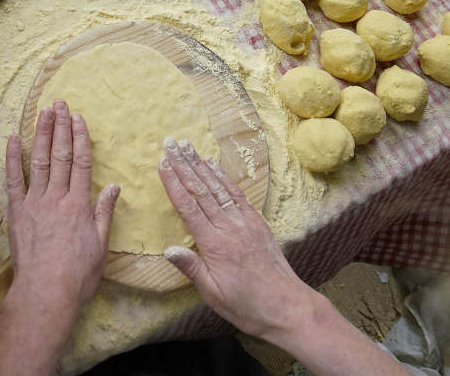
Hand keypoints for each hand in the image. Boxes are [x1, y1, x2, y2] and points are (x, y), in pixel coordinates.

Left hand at [5, 103, 119, 322]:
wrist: (46, 292)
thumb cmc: (77, 275)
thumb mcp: (100, 245)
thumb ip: (104, 213)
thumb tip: (113, 187)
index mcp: (79, 205)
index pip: (82, 162)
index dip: (81, 138)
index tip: (79, 118)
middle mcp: (57, 198)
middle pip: (60, 155)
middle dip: (61, 127)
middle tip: (60, 104)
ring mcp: (35, 203)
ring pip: (39, 160)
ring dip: (41, 133)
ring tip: (43, 112)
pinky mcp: (17, 212)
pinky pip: (13, 180)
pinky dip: (12, 158)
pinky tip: (13, 138)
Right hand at [159, 139, 314, 340]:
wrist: (287, 305)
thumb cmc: (247, 305)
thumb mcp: (213, 294)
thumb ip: (191, 268)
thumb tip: (168, 249)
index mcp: (214, 244)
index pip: (188, 207)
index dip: (173, 183)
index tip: (162, 164)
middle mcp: (229, 227)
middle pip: (201, 190)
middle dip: (183, 165)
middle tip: (170, 144)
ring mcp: (245, 222)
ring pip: (218, 187)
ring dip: (201, 165)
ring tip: (187, 146)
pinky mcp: (257, 223)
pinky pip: (237, 194)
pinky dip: (224, 177)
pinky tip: (214, 165)